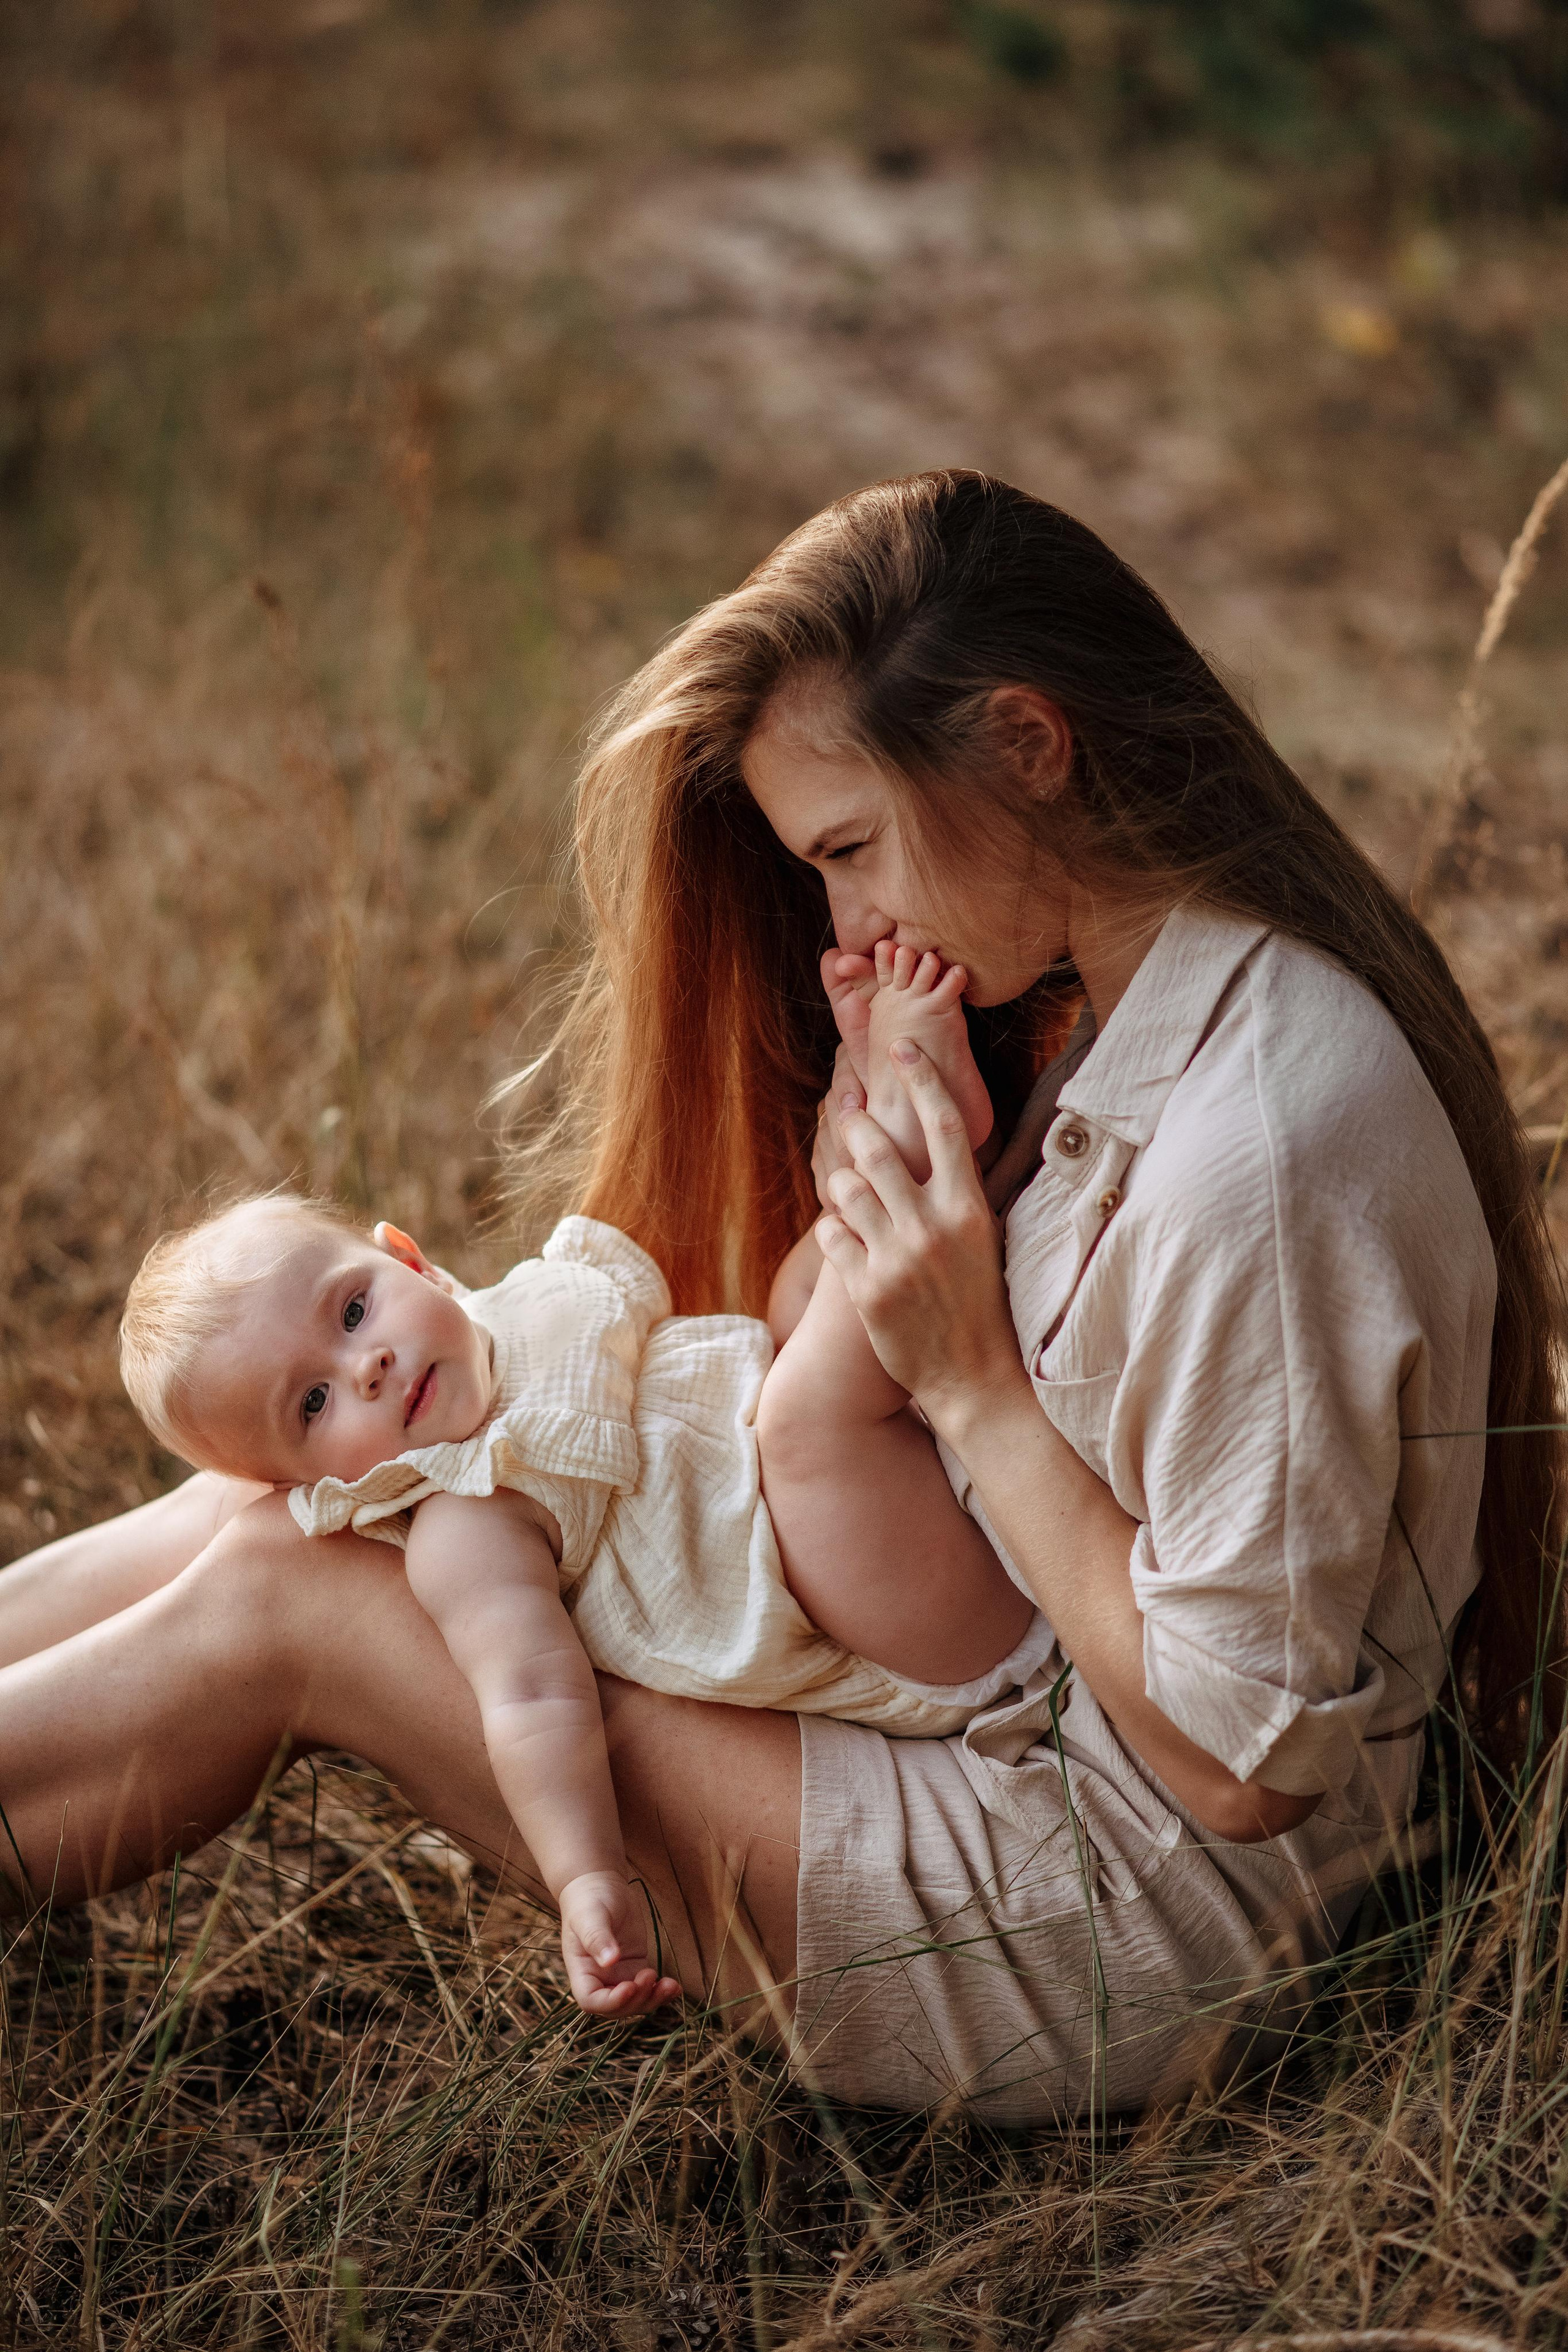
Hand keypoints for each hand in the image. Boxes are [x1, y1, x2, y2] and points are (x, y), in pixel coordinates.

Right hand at [557, 1869, 680, 2018]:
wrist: (599, 1885)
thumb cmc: (588, 1900)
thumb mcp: (590, 1916)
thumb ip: (597, 1938)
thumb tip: (610, 1961)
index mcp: (581, 1971)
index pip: (591, 2001)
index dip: (611, 2002)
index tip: (630, 1986)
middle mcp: (598, 1978)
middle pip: (617, 2007)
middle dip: (637, 2000)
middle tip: (650, 1975)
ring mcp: (618, 1975)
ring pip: (635, 2001)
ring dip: (653, 1999)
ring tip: (671, 1985)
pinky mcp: (635, 1966)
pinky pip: (647, 1986)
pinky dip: (661, 1991)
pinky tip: (675, 1986)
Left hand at [814, 1040, 1030, 1439]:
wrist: (973, 1378)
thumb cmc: (980, 1303)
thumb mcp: (983, 1239)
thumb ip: (959, 1191)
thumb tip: (941, 1135)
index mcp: (970, 1210)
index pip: (945, 1125)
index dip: (922, 1079)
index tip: (901, 1048)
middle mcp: (933, 1229)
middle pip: (880, 1149)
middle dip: (856, 1123)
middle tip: (850, 1109)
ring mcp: (897, 1260)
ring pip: (846, 1188)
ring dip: (840, 1178)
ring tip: (848, 1182)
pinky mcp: (867, 1291)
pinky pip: (831, 1233)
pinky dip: (832, 1226)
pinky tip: (844, 1232)